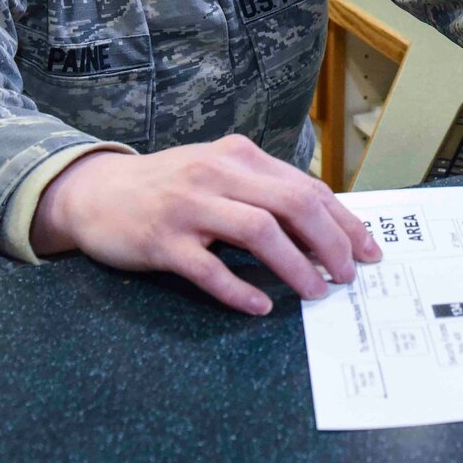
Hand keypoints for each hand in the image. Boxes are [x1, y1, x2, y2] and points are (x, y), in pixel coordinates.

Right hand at [29, 136, 381, 315]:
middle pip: (293, 204)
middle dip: (331, 242)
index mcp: (240, 157)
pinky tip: (259, 306)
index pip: (307, 188)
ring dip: (295, 265)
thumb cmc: (167, 188)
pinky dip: (238, 289)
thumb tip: (322, 229)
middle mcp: (219, 174)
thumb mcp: (219, 176)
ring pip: (259, 232)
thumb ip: (264, 193)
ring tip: (316, 292)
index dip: (344, 221)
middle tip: (348, 275)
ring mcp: (189, 206)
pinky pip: (208, 268)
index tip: (369, 251)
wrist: (94, 192)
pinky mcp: (162, 240)